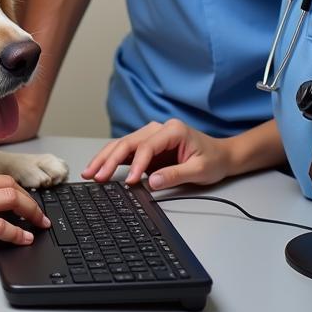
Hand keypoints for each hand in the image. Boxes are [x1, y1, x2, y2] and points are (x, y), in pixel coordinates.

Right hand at [0, 162, 49, 262]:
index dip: (6, 189)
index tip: (15, 198)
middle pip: (8, 184)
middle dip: (28, 197)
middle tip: (36, 210)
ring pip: (13, 199)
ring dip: (31, 212)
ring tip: (39, 223)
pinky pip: (3, 227)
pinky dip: (18, 233)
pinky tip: (25, 239)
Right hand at [81, 119, 232, 190]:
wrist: (221, 155)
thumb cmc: (213, 160)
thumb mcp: (200, 170)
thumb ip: (175, 175)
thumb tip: (152, 183)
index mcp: (172, 130)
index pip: (147, 147)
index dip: (137, 165)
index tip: (130, 181)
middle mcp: (157, 129)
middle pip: (127, 143)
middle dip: (109, 159)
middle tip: (94, 175)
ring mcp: (150, 136)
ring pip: (122, 145)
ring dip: (104, 159)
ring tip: (89, 172)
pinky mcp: (146, 145)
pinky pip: (126, 151)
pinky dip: (111, 160)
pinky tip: (99, 168)